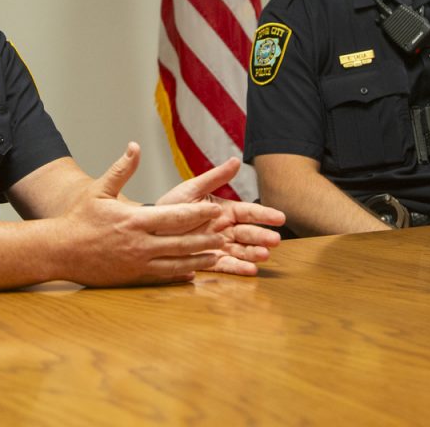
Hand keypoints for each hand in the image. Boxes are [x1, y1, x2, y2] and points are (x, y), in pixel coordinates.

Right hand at [56, 143, 227, 286]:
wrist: (60, 251)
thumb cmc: (79, 219)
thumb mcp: (99, 190)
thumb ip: (121, 169)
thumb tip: (134, 146)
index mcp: (134, 220)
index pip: (175, 217)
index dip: (199, 214)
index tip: (217, 210)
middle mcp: (140, 243)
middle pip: (183, 242)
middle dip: (207, 237)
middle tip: (227, 233)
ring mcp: (138, 263)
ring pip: (177, 263)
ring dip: (200, 259)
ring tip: (218, 254)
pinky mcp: (133, 276)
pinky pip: (163, 277)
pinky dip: (181, 275)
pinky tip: (194, 274)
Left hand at [156, 157, 285, 275]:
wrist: (149, 229)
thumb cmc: (170, 207)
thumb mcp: (193, 189)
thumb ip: (215, 177)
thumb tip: (236, 160)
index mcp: (223, 211)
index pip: (248, 212)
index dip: (264, 214)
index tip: (280, 218)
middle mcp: (224, 229)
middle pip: (248, 233)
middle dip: (262, 236)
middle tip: (275, 240)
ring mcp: (217, 246)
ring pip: (241, 250)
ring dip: (254, 253)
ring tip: (264, 255)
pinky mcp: (208, 262)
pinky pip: (226, 265)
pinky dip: (239, 268)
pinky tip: (251, 270)